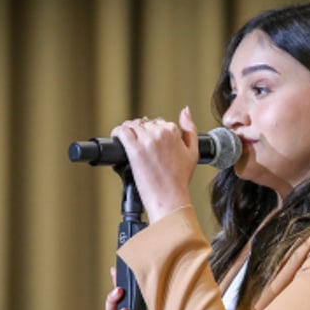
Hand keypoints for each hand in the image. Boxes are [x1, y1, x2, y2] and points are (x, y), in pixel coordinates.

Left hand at [110, 106, 199, 222]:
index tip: (150, 142)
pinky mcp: (135, 150)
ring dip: (128, 131)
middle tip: (139, 146)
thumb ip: (190, 128)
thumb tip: (185, 111)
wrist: (170, 198)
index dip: (152, 132)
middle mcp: (160, 133)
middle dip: (140, 132)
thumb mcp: (193, 152)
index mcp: (173, 131)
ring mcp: (147, 141)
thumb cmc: (179, 180)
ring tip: (128, 143)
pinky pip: (121, 132)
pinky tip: (118, 139)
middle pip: (144, 124)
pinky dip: (117, 133)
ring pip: (131, 126)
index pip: (158, 122)